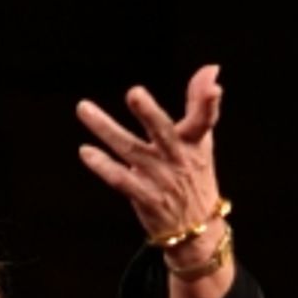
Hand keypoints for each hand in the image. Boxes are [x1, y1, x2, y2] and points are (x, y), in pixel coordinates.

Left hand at [75, 65, 223, 241]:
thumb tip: (211, 69)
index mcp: (194, 142)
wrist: (195, 229)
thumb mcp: (201, 140)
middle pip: (163, 131)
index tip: (214, 88)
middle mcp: (177, 159)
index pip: (204, 119)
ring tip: (83, 108)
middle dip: (149, 113)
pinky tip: (85, 151)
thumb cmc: (194, 175)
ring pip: (130, 149)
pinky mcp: (144, 198)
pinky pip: (120, 179)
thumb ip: (199, 103)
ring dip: (106, 129)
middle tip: (134, 92)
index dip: (209, 103)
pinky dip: (102, 166)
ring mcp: (159, 179)